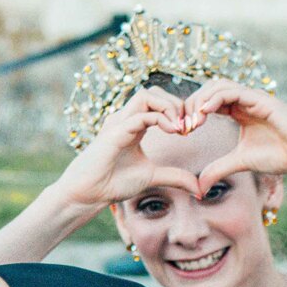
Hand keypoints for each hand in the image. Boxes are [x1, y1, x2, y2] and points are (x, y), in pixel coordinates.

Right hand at [62, 86, 197, 208]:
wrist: (88, 193)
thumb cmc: (113, 182)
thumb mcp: (152, 177)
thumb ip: (175, 177)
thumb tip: (198, 188)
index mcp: (134, 124)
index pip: (159, 102)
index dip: (178, 112)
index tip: (189, 131)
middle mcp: (126, 118)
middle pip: (154, 92)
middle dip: (176, 104)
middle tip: (187, 127)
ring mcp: (119, 122)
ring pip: (146, 95)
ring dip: (169, 107)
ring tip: (179, 127)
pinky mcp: (115, 133)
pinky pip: (140, 115)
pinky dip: (160, 119)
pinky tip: (172, 131)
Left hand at [178, 79, 286, 190]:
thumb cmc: (280, 155)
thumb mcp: (240, 162)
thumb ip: (219, 169)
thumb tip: (199, 186)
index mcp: (238, 111)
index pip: (208, 102)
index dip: (192, 112)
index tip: (182, 132)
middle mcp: (244, 101)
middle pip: (209, 89)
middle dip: (192, 104)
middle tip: (183, 126)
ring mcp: (253, 97)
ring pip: (219, 85)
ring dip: (200, 100)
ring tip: (192, 121)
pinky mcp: (261, 99)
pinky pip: (233, 91)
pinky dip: (215, 99)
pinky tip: (204, 114)